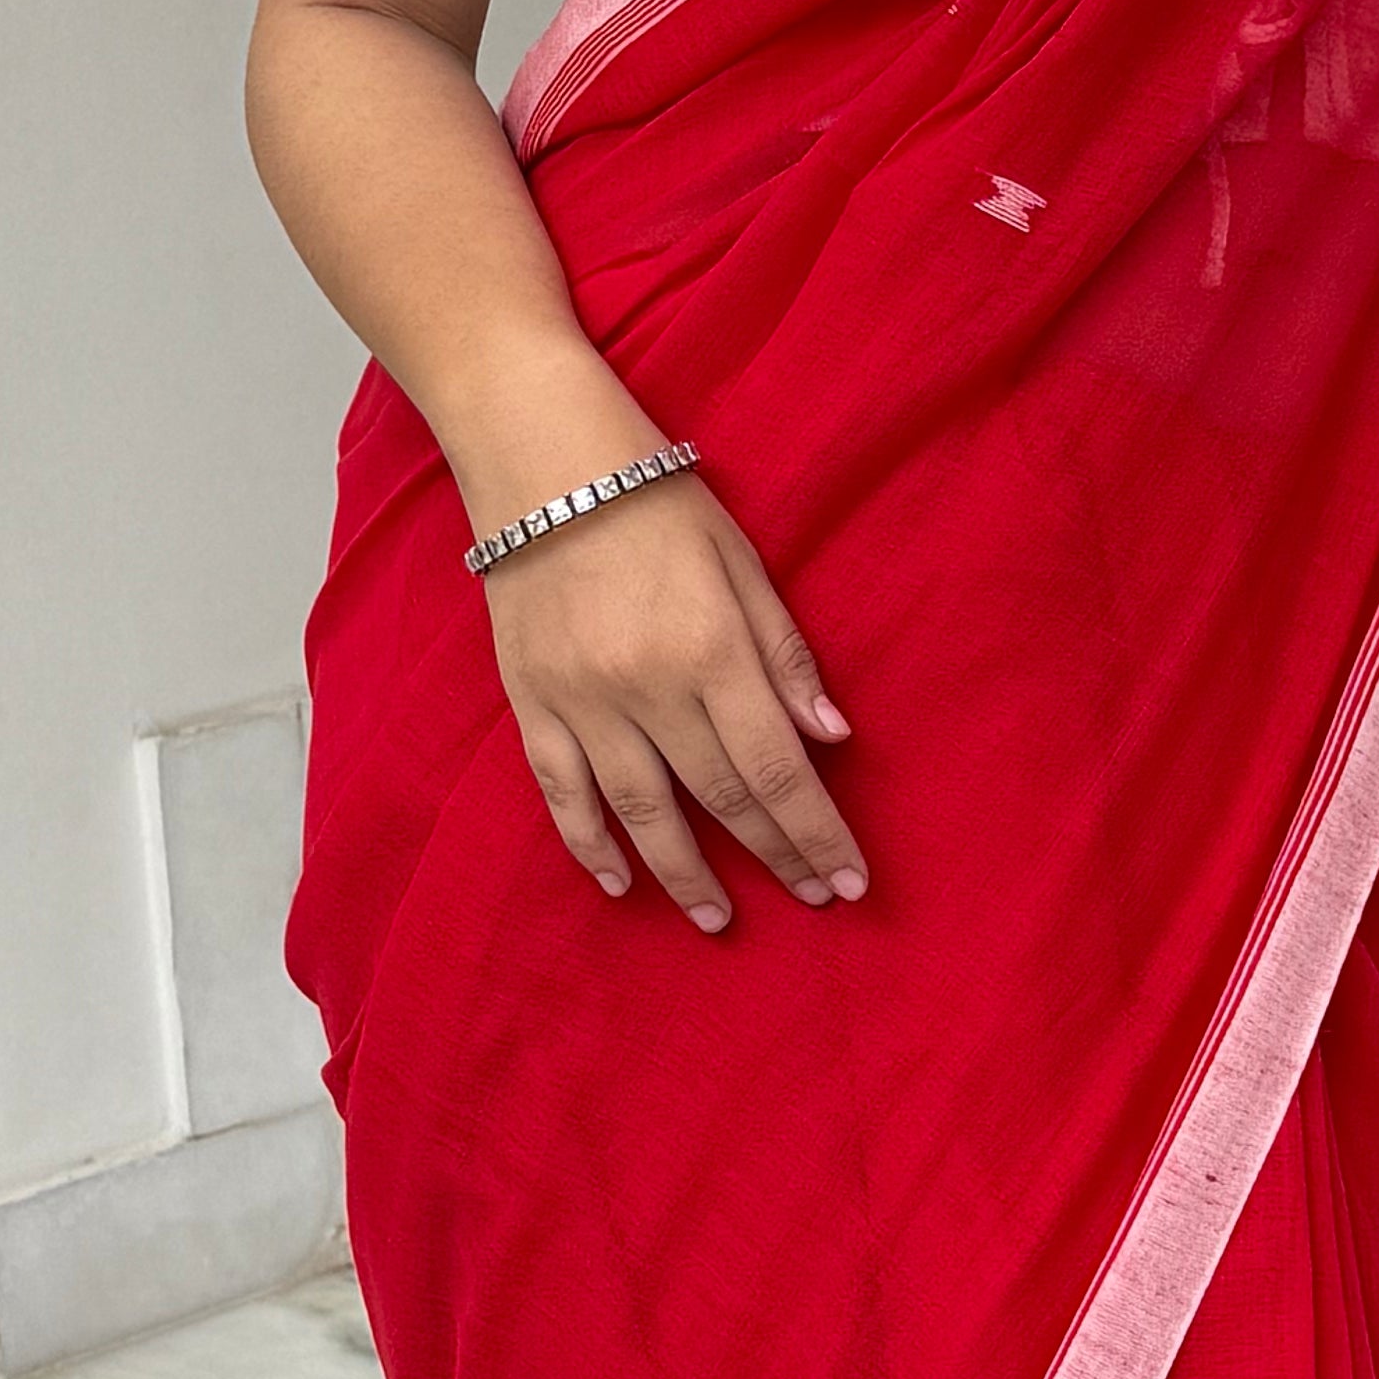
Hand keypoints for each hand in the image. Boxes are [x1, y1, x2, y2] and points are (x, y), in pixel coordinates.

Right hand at [485, 478, 863, 929]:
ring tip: (719, 920)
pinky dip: (590, 844)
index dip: (816, 832)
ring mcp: (581, 699)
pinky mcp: (530, 700)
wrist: (541, 458)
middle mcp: (647, 686)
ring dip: (686, 875)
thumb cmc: (657, 500)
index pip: (776, 767)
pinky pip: (562, 791)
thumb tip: (830, 740)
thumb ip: (784, 656)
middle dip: (774, 856)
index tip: (849, 881)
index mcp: (711, 647)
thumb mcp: (741, 561)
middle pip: (720, 797)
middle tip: (811, 900)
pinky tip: (621, 883)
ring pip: (641, 811)